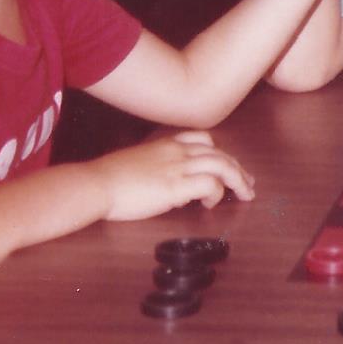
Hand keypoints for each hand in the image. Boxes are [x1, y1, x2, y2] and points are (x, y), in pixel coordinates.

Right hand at [90, 131, 254, 221]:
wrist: (94, 184)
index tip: (229, 167)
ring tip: (245, 194)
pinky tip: (209, 205)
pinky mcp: (176, 185)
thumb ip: (160, 168)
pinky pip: (211, 184)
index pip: (204, 138)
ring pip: (223, 165)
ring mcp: (178, 166)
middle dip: (238, 169)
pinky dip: (217, 194)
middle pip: (220, 153)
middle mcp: (177, 151)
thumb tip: (176, 189)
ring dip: (238, 180)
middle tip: (248, 184)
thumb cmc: (108, 179)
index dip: (220, 153)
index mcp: (167, 143)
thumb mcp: (138, 164)